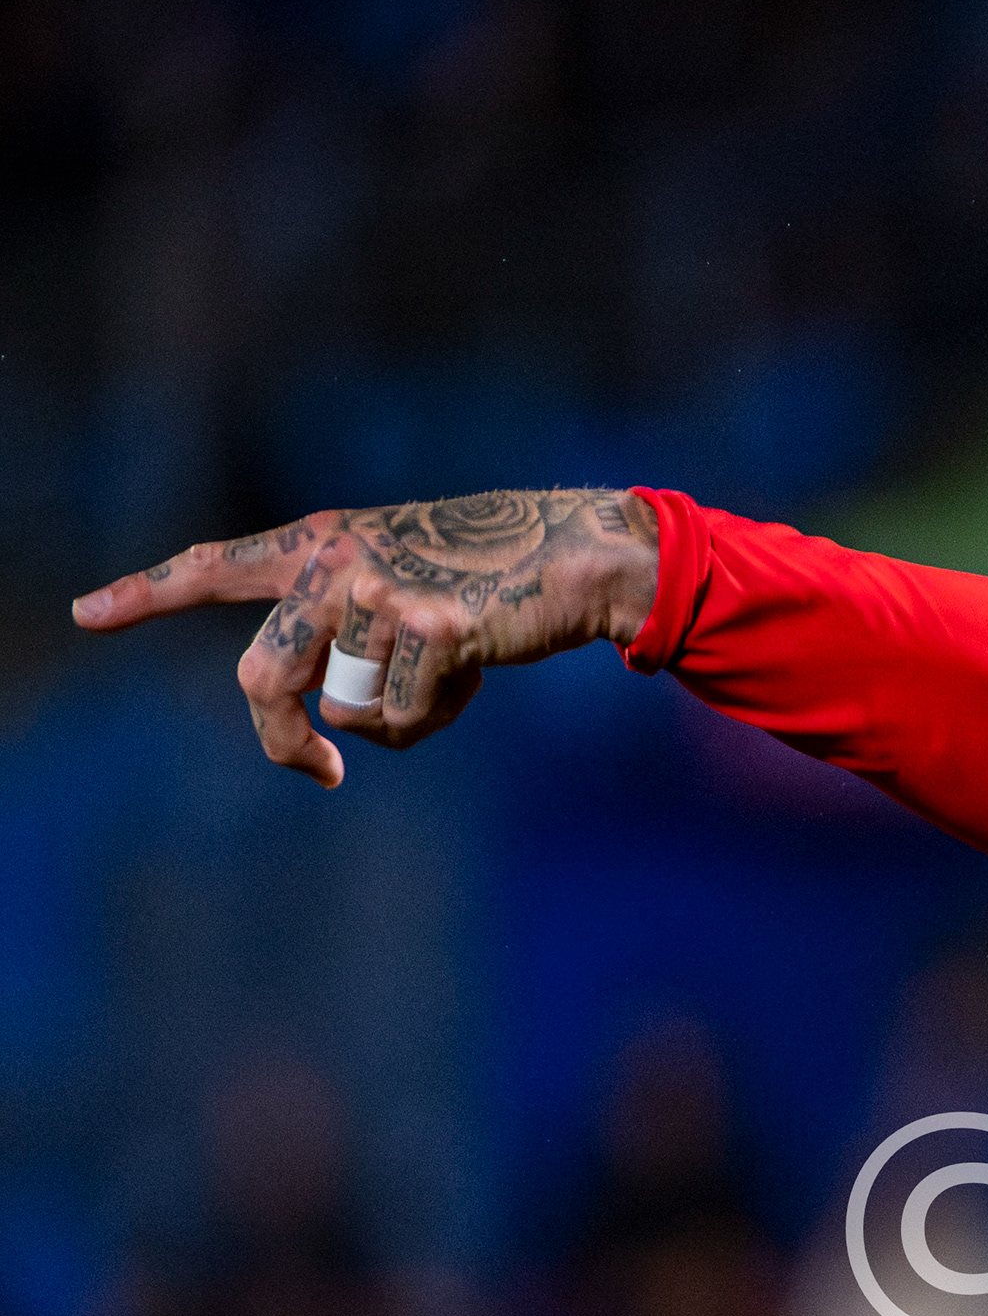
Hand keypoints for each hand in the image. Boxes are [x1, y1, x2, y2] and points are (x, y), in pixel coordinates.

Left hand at [73, 491, 661, 787]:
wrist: (573, 556)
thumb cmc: (491, 581)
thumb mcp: (401, 587)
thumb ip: (345, 633)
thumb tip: (327, 724)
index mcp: (317, 542)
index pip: (215, 568)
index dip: (146, 595)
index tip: (86, 615)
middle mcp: (333, 561)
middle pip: (262, 677)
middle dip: (286, 741)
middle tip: (320, 772)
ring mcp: (378, 593)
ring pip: (345, 711)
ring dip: (397, 721)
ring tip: (448, 681)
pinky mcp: (430, 628)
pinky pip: (403, 717)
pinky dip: (439, 714)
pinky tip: (477, 673)